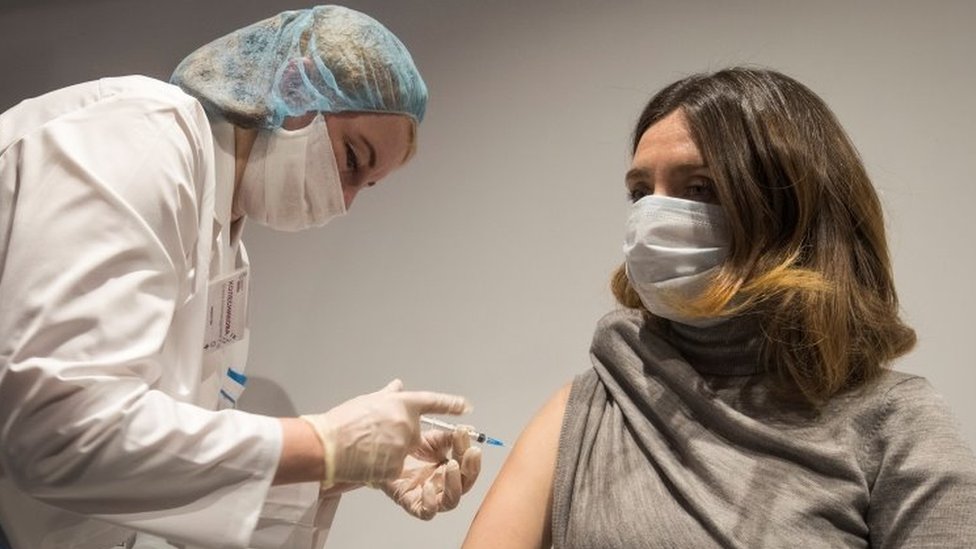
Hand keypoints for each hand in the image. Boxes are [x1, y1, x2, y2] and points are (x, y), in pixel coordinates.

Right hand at [300, 380, 469, 486]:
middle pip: (416, 433)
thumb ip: (388, 394)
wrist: (327, 445)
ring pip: (404, 452)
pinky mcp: (396, 467)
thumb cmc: (342, 422)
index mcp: (402, 404)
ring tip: (367, 447)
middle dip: (401, 435)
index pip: (433, 402)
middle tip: (376, 435)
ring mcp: (403, 447)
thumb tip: (397, 386)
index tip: (465, 407)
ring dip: (390, 451)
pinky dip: (383, 465)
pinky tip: (366, 459)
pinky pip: (395, 468)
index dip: (451, 404)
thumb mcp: (368, 400)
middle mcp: (407, 424)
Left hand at [380, 426, 481, 519]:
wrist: (382, 455)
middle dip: (471, 468)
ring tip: (451, 465)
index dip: (471, 453)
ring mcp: (429, 496)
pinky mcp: (412, 504)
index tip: (465, 435)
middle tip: (470, 451)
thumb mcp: (431, 438)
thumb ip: (450, 436)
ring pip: (451, 501)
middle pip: (465, 485)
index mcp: (449, 471)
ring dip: (455, 484)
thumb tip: (469, 429)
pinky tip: (428, 485)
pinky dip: (430, 502)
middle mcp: (442, 486)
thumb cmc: (406, 450)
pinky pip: (426, 512)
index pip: (468, 467)